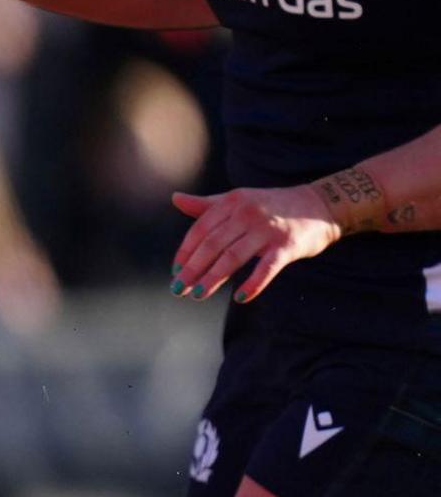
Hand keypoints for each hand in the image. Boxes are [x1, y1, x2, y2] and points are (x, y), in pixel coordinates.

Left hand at [169, 186, 342, 302]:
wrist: (320, 204)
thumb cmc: (272, 206)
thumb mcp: (238, 200)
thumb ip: (207, 205)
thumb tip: (175, 199)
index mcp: (232, 202)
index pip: (200, 230)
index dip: (185, 252)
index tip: (175, 270)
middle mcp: (247, 213)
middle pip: (212, 245)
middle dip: (192, 269)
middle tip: (178, 289)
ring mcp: (267, 230)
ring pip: (233, 257)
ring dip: (213, 279)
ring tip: (198, 294)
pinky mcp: (287, 246)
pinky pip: (266, 268)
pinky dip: (253, 284)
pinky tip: (240, 297)